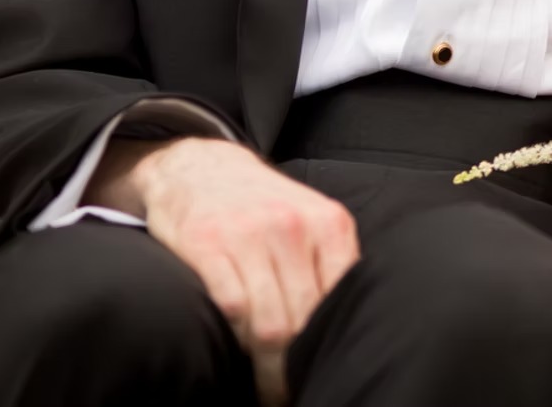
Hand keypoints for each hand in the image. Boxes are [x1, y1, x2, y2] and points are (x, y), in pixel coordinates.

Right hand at [106, 137, 359, 399]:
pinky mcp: (207, 245)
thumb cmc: (263, 206)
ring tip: (266, 386)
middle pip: (304, 319)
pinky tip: (236, 351)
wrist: (201, 167)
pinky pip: (231, 308)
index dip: (331, 344)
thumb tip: (349, 323)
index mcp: (330, 224)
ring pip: (269, 323)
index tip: (325, 370)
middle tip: (290, 390)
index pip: (341, 299)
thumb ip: (330, 264)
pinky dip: (235, 339)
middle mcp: (293, 227)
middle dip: (297, 364)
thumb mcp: (311, 220)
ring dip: (266, 365)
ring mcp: (249, 235)